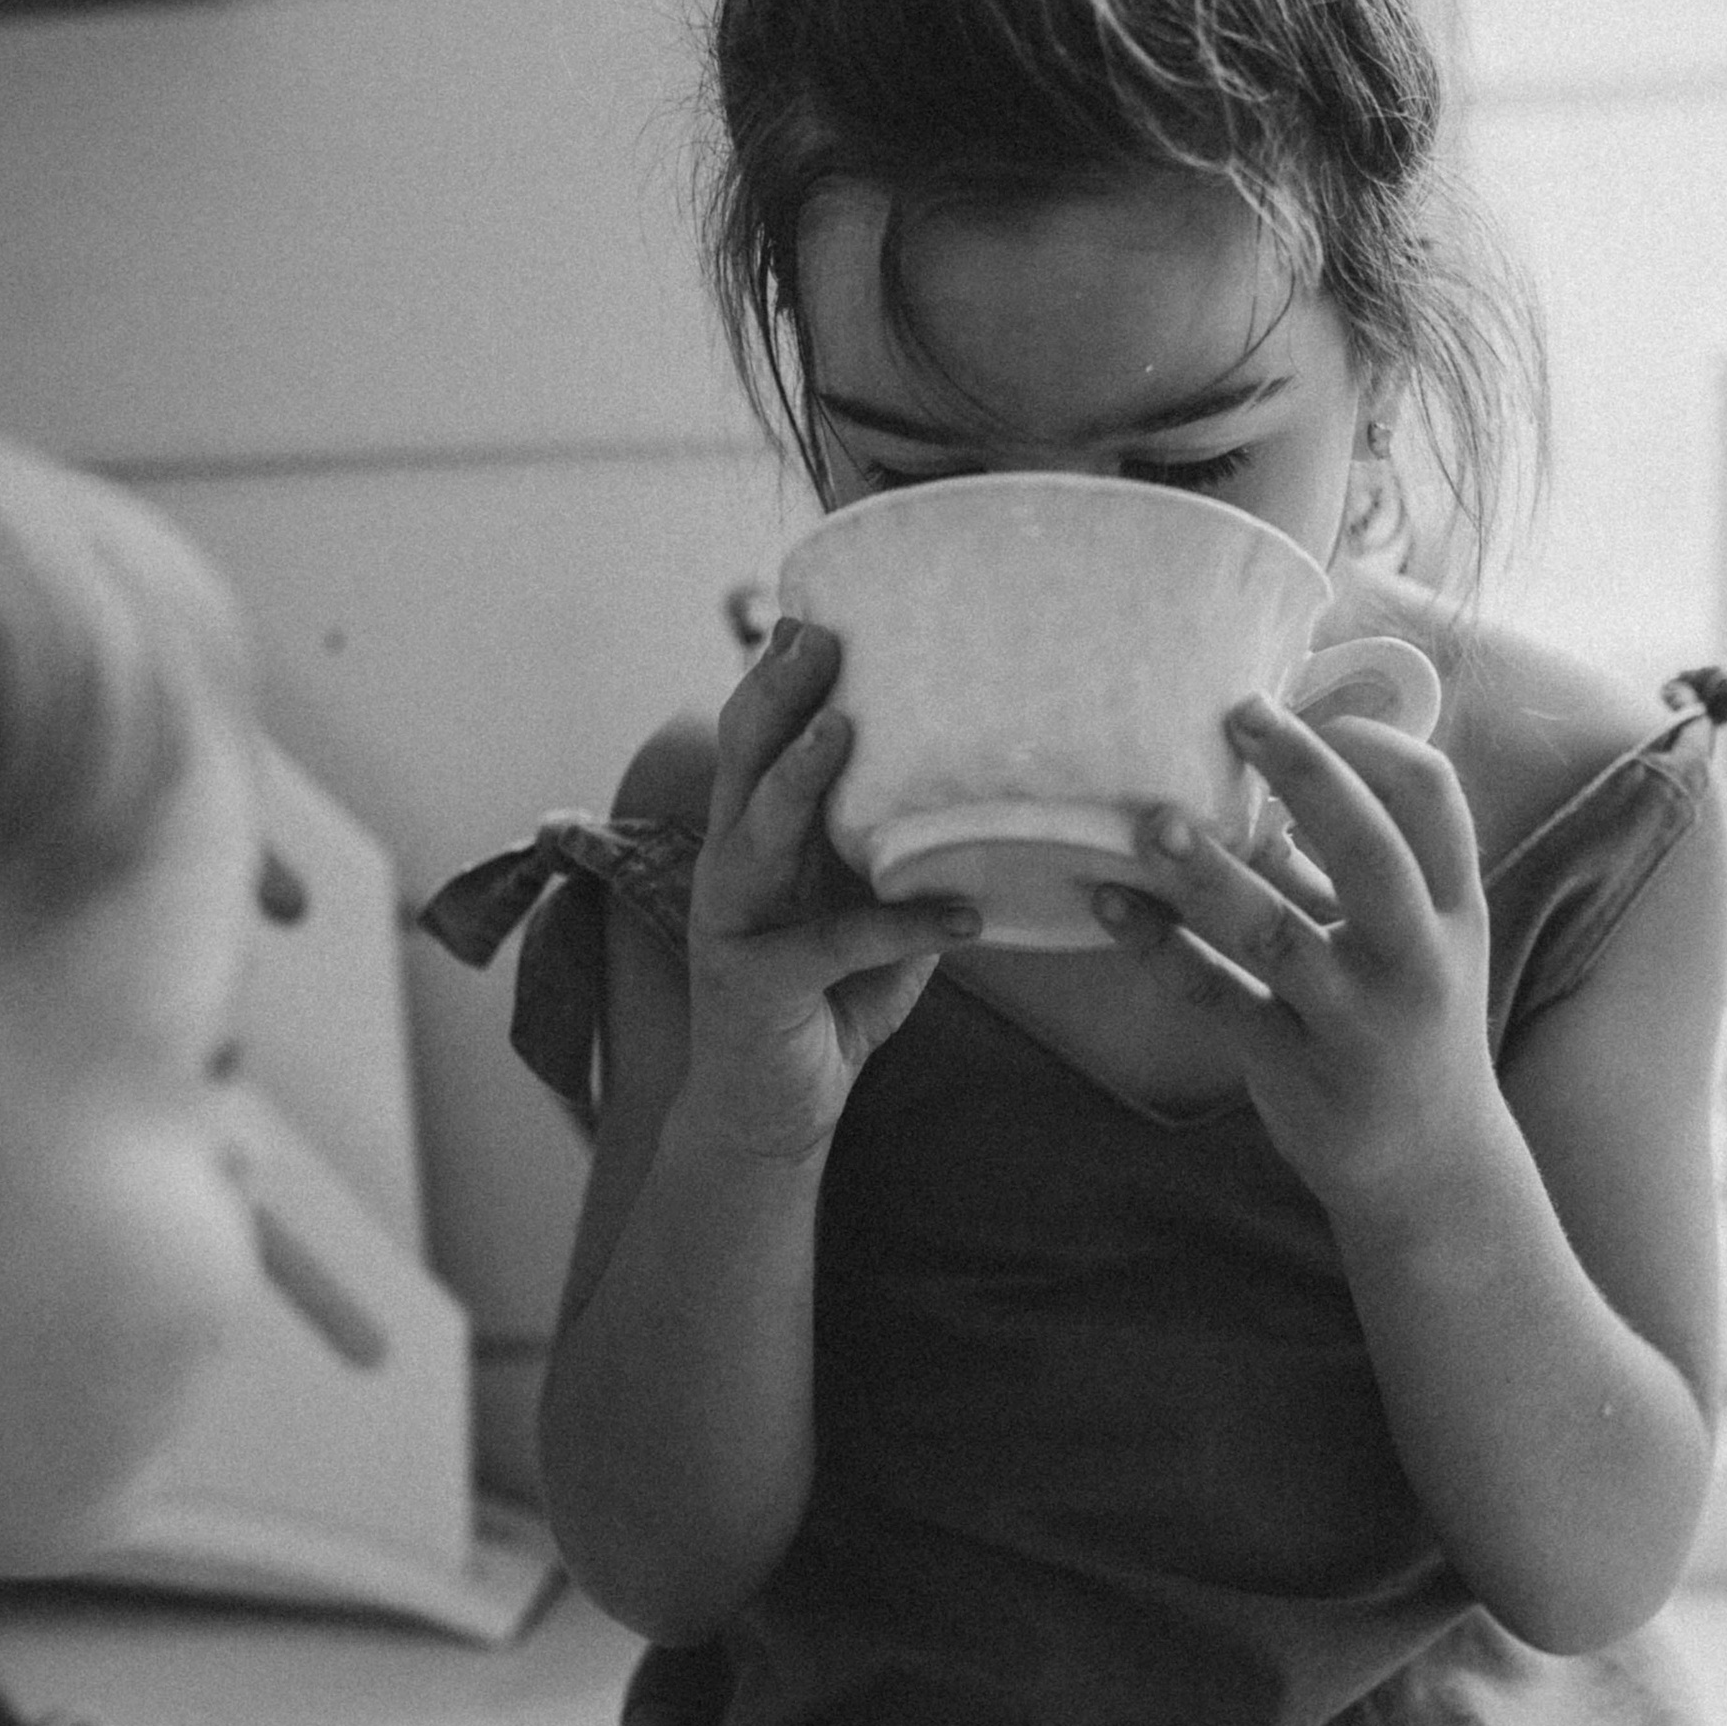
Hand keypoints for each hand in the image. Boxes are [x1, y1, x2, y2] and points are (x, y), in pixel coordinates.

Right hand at [682, 619, 969, 1162]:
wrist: (770, 1113)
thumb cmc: (826, 1005)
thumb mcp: (873, 920)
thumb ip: (907, 861)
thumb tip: (997, 805)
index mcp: (754, 840)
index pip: (757, 742)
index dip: (777, 678)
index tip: (814, 612)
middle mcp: (730, 867)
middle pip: (744, 762)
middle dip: (778, 696)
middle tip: (817, 636)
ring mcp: (731, 924)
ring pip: (758, 834)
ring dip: (799, 780)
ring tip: (844, 731)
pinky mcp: (755, 985)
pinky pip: (831, 944)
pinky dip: (899, 927)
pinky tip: (960, 920)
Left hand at [1091, 695, 1495, 1217]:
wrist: (1429, 1167)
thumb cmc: (1405, 1024)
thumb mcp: (1401, 939)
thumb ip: (1339, 866)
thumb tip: (1260, 773)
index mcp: (1451, 907)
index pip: (1432, 796)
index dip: (1371, 741)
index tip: (1308, 711)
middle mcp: (1416, 958)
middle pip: (1369, 850)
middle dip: (1305, 774)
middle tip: (1238, 715)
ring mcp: (1357, 1019)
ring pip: (1278, 933)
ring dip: (1209, 873)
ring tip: (1150, 821)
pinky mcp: (1297, 1067)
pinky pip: (1218, 998)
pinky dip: (1160, 950)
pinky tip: (1112, 904)